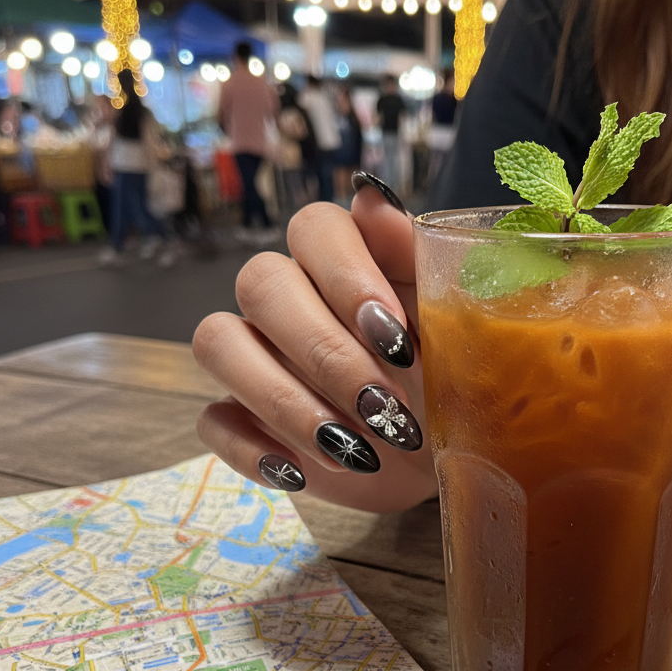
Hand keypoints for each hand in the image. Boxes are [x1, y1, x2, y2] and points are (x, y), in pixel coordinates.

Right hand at [193, 177, 435, 511]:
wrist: (450, 458)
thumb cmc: (456, 384)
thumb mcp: (458, 328)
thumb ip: (420, 261)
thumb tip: (372, 196)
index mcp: (346, 260)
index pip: (315, 227)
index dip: (347, 277)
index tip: (396, 339)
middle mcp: (291, 296)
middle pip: (261, 282)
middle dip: (325, 353)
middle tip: (385, 411)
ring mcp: (258, 355)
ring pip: (218, 341)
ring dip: (283, 400)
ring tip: (351, 452)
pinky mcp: (242, 416)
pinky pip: (213, 418)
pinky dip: (253, 449)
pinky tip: (304, 473)